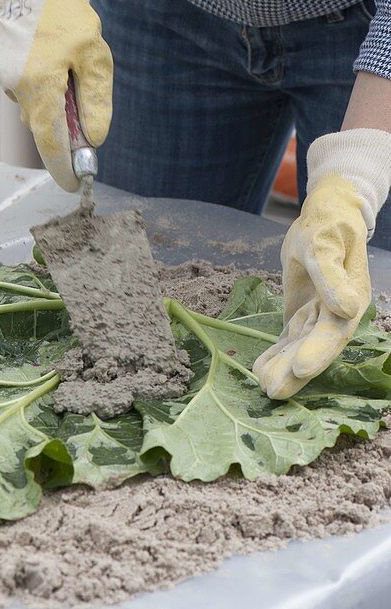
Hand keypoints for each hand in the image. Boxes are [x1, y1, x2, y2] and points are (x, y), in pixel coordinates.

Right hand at [0, 0, 112, 189]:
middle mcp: (17, 87)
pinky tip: (56, 62)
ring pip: (36, 108)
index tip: (73, 184)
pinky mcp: (2, 67)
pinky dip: (45, 89)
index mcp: (40, 86)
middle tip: (87, 119)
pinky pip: (27, 91)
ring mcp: (5, 77)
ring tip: (73, 72)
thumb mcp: (95, 56)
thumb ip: (94, 101)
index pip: (50, 142)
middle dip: (65, 130)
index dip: (62, 167)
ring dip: (56, 105)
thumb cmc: (66, 13)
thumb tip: (94, 138)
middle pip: (43, 127)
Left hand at [254, 129, 390, 398]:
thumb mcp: (325, 243)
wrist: (326, 218)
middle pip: (316, 346)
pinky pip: (288, 338)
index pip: (334, 331)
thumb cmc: (327, 227)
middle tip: (272, 391)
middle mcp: (337, 314)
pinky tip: (259, 370)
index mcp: (351, 298)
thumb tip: (348, 309)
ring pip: (300, 346)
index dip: (318, 351)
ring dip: (282, 367)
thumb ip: (331, 275)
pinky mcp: (302, 314)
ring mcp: (319, 316)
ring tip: (261, 386)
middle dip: (295, 370)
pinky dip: (275, 354)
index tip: (299, 367)